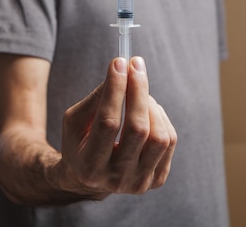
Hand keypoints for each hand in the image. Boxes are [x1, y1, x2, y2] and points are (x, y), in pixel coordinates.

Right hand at [55, 56, 176, 196]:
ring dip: (150, 105)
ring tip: (138, 95)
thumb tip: (122, 69)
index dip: (115, 90)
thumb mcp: (76, 120)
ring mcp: (139, 183)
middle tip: (135, 65)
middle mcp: (116, 179)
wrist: (89, 178)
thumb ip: (96, 98)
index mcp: (89, 166)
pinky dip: (160, 118)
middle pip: (138, 129)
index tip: (119, 62)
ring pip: (159, 136)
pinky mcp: (156, 180)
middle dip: (138, 91)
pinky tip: (148, 112)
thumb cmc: (81, 142)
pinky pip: (169, 141)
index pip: (108, 123)